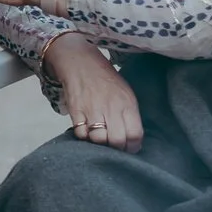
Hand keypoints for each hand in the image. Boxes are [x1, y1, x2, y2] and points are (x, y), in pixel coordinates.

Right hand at [43, 32, 140, 152]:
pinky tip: (87, 129)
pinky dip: (84, 136)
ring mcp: (92, 110)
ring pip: (99, 140)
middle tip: (114, 145)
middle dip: (117, 147)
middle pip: (118, 141)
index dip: (133, 146)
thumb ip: (130, 115)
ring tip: (100, 136)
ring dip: (100, 143)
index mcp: (127, 103)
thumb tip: (133, 139)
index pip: (135, 134)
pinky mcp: (76, 111)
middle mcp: (111, 107)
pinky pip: (81, 134)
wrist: (81, 64)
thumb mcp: (126, 94)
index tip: (130, 148)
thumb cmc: (106, 81)